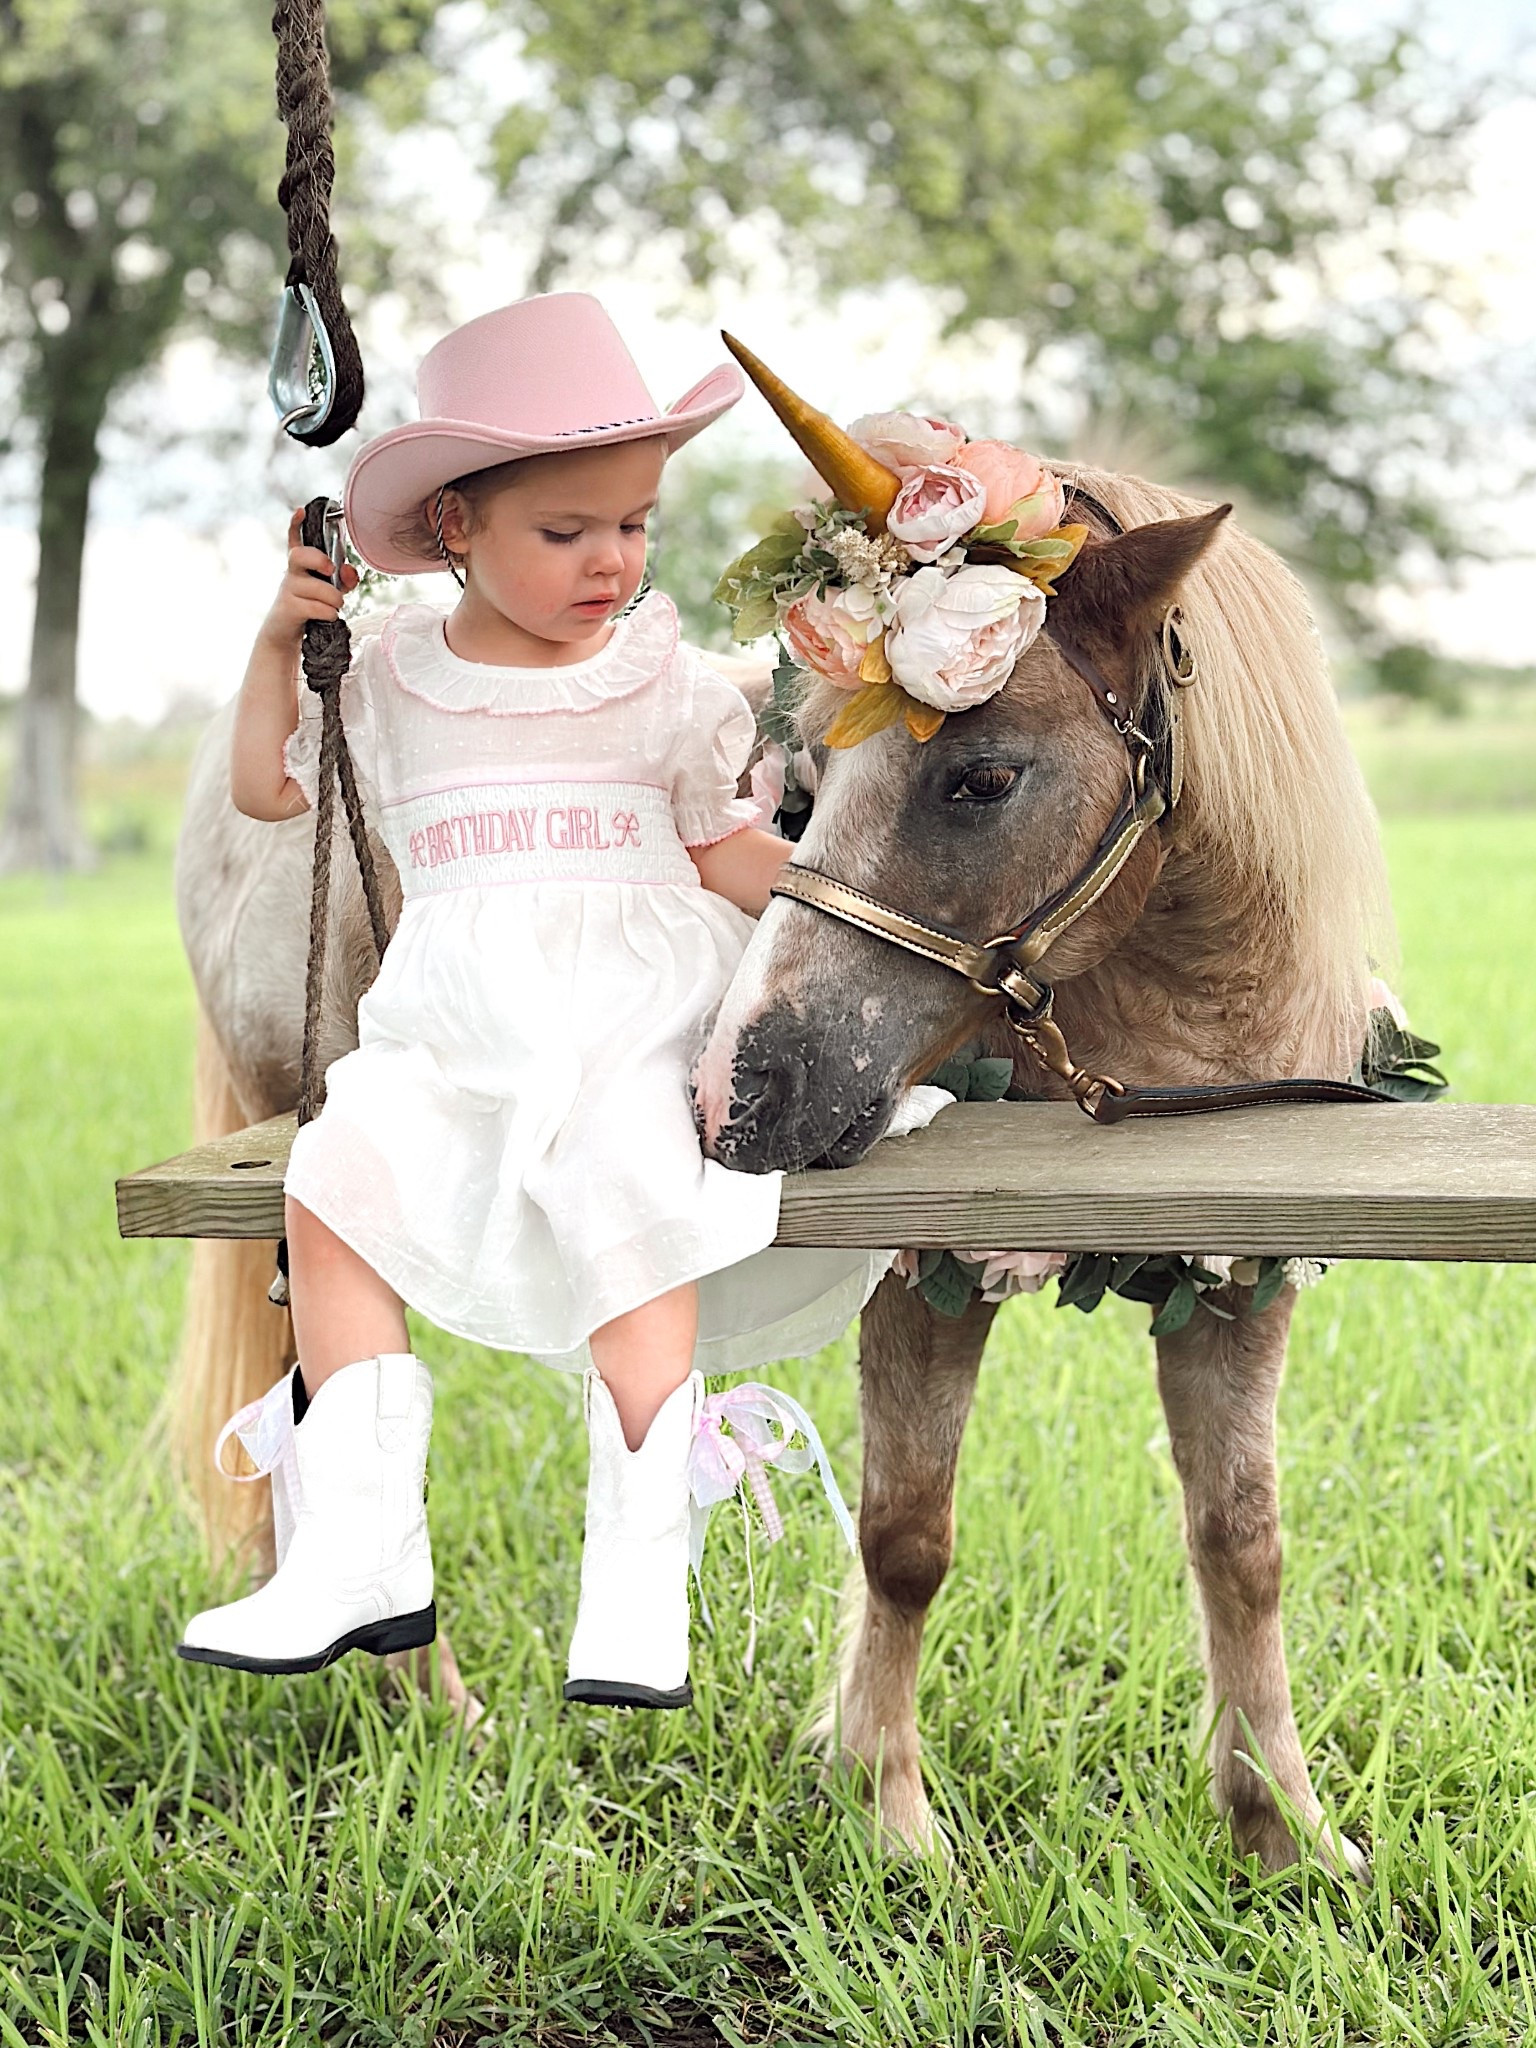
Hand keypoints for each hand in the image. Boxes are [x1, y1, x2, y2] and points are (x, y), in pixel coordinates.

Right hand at [257, 505, 359, 648]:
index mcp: (301, 564)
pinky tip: (328, 615)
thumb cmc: (310, 607)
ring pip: (317, 588)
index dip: (296, 524)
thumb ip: (343, 578)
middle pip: (299, 555)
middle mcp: (292, 573)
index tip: (301, 511)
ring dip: (334, 598)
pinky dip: (329, 613)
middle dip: (318, 560)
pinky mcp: (289, 608)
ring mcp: (288, 590)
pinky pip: (315, 607)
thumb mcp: (330, 590)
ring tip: (336, 605)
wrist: (285, 633)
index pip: (294, 539)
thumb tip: (349, 571)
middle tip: (330, 569)